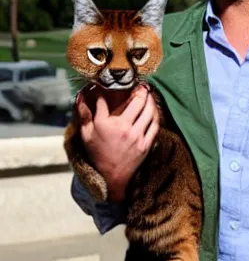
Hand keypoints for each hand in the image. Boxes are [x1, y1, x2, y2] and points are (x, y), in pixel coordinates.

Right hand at [76, 85, 159, 201]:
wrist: (110, 177)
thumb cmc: (97, 154)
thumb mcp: (86, 135)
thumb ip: (84, 115)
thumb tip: (80, 97)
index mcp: (106, 125)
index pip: (106, 101)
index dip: (110, 90)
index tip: (115, 83)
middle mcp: (123, 128)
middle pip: (137, 102)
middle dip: (140, 90)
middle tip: (142, 84)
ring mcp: (136, 136)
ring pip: (149, 112)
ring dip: (150, 100)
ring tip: (149, 93)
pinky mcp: (146, 144)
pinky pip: (155, 125)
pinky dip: (156, 114)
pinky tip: (154, 109)